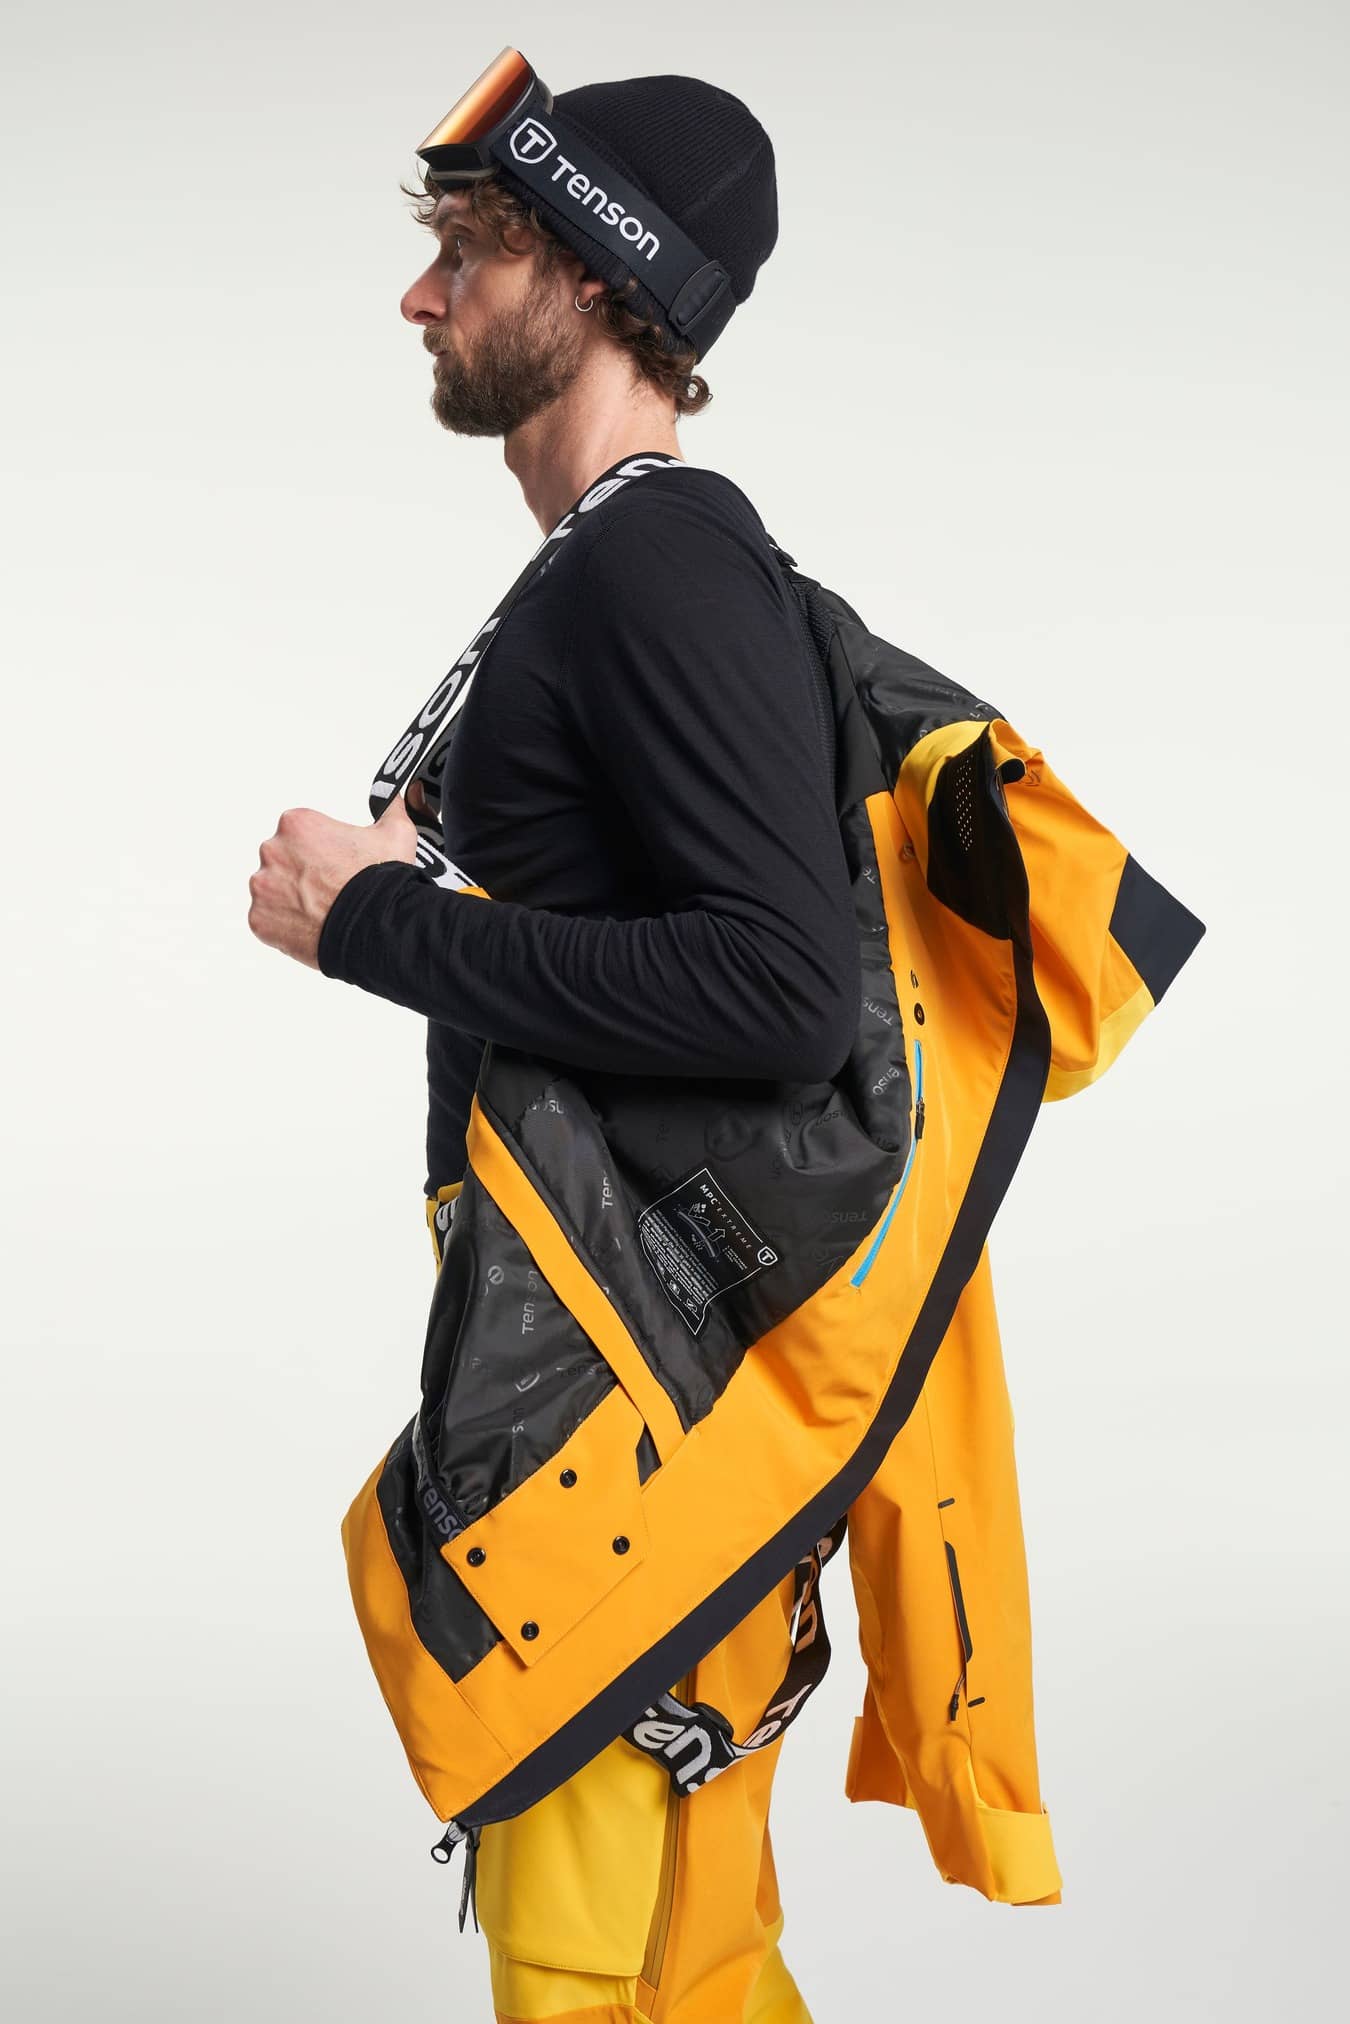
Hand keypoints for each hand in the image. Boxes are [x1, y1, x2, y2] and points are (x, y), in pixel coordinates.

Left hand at [248, 794, 419, 969]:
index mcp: (297, 825)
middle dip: (301, 873)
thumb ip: (390, 810)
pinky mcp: (260, 918)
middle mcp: (273, 850)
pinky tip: (311, 926)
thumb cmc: (379, 883)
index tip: (334, 863)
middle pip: (282, 860)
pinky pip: (267, 919)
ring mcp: (263, 886)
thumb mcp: (395, 834)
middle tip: (328, 888)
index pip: (299, 833)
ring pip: (272, 890)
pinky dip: (284, 925)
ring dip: (291, 898)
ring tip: (322, 910)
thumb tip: (394, 800)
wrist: (375, 926)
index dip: (320, 850)